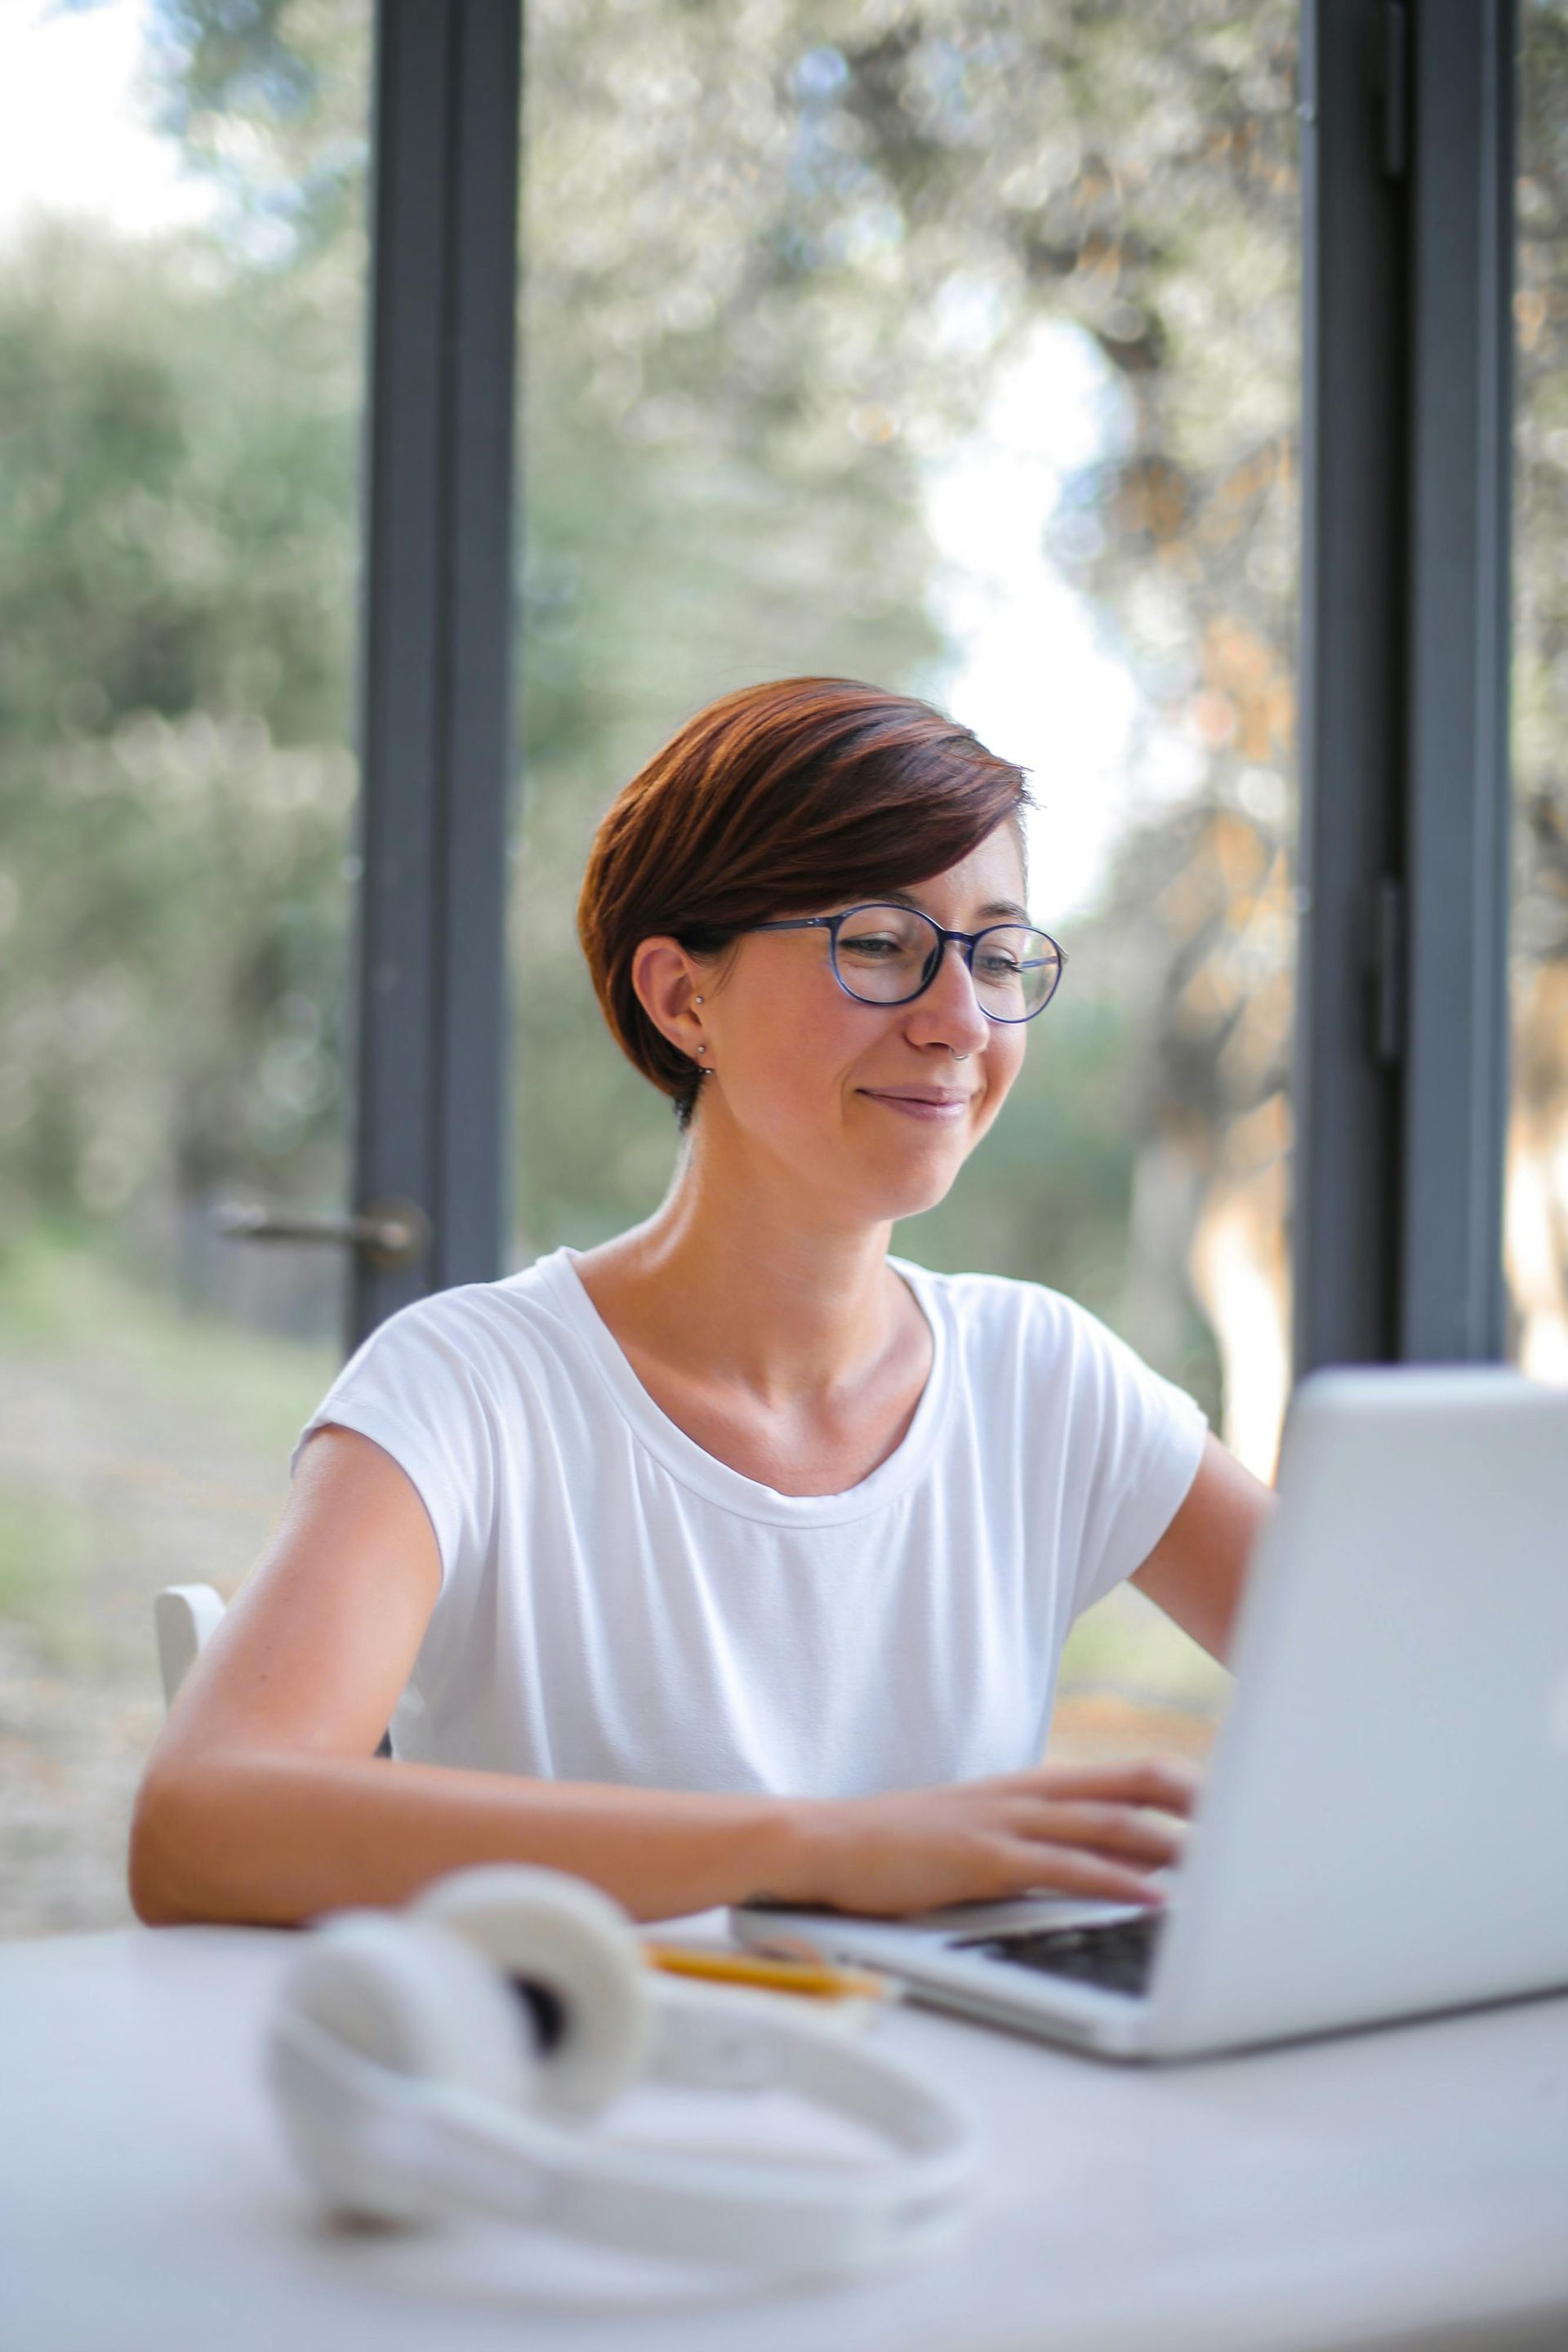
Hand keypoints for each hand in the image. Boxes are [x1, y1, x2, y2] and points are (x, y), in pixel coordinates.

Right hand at [786, 1757, 1201, 1918]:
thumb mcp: (977, 1837)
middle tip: (1257, 1821)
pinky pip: (1061, 1866)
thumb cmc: (897, 1852)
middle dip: (1198, 1801)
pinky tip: (1154, 1897)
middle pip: (1131, 1783)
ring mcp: (1002, 1822)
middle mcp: (1024, 1795)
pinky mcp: (980, 1858)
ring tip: (1227, 1862)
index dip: (1183, 1782)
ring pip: (1106, 1822)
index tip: (1236, 1803)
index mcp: (1028, 1788)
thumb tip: (1094, 1869)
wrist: (818, 1845)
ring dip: (1172, 1843)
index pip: (1123, 1774)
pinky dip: (1114, 1880)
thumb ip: (1033, 1844)